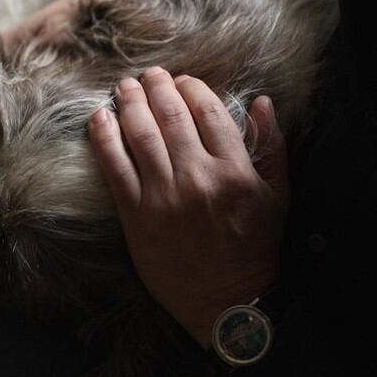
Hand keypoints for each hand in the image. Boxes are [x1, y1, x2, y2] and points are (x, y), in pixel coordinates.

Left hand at [88, 67, 288, 347]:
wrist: (225, 301)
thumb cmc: (253, 248)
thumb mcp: (277, 197)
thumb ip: (272, 146)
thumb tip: (260, 101)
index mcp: (234, 170)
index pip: (208, 112)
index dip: (191, 88)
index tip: (182, 80)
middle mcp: (197, 178)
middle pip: (170, 117)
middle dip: (156, 88)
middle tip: (148, 75)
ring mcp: (164, 197)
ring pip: (141, 136)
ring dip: (129, 104)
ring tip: (124, 87)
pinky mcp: (136, 216)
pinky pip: (115, 168)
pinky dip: (104, 139)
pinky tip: (98, 118)